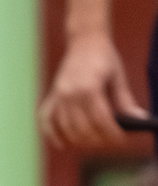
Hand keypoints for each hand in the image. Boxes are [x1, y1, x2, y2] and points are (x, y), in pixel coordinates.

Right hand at [38, 31, 144, 147]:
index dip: (112, 134)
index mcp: (89, 88)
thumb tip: (139, 119)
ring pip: (66, 127)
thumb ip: (126, 101)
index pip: (101, 120)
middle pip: (82, 128)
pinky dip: (51, 134)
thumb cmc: (104, 57)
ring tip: (93, 142)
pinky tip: (61, 145)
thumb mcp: (118, 78)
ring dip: (80, 140)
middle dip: (98, 140)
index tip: (121, 140)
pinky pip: (46, 119)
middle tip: (110, 142)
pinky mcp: (52, 95)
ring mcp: (58, 95)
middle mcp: (70, 93)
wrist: (84, 40)